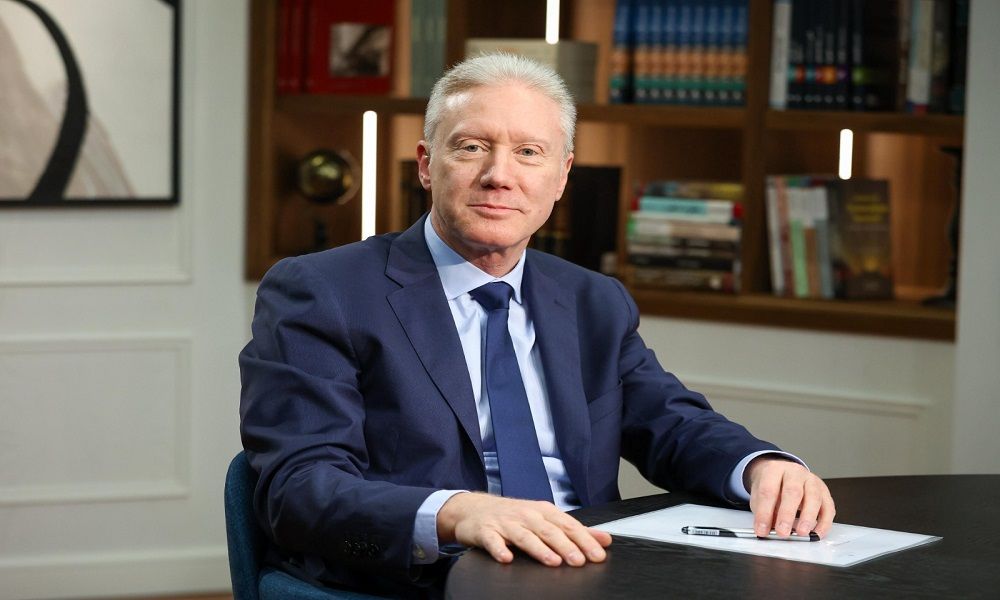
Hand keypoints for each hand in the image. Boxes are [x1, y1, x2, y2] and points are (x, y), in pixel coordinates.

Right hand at [437, 492, 611, 566]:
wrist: (474, 509)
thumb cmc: (513, 516)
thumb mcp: (545, 518)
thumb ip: (575, 530)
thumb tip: (604, 539)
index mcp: (543, 512)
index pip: (568, 525)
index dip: (584, 540)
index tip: (597, 554)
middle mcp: (527, 516)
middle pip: (549, 531)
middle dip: (565, 545)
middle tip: (578, 560)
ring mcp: (506, 523)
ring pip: (525, 536)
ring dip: (539, 548)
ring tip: (552, 561)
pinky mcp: (486, 531)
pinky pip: (493, 541)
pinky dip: (500, 549)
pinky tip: (507, 558)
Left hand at [745, 457, 835, 538]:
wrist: (783, 473)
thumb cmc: (771, 486)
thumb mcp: (759, 495)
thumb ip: (763, 512)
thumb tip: (767, 530)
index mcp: (774, 470)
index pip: (768, 490)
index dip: (764, 512)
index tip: (762, 530)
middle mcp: (794, 473)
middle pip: (793, 492)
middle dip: (787, 514)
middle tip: (782, 532)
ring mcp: (812, 480)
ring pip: (813, 497)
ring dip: (808, 518)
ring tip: (801, 533)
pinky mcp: (824, 492)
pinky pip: (828, 507)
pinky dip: (824, 522)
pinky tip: (817, 533)